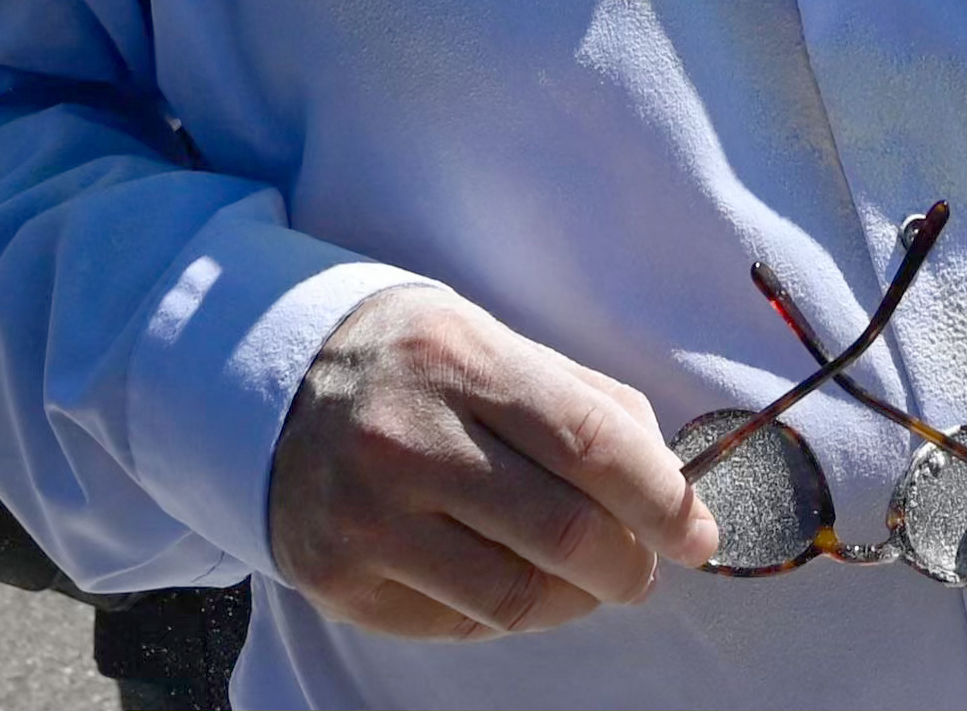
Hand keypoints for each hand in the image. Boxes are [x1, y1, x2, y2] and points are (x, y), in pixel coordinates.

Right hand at [267, 285, 718, 640]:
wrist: (270, 385)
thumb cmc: (410, 363)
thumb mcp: (490, 341)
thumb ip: (584, 402)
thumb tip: (669, 480)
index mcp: (456, 359)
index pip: (592, 442)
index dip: (663, 500)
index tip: (696, 531)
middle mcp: (405, 439)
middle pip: (565, 534)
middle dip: (630, 564)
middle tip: (642, 565)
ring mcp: (366, 516)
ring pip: (518, 598)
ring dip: (575, 599)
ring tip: (580, 577)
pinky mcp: (340, 578)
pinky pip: (461, 624)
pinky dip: (504, 612)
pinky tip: (499, 572)